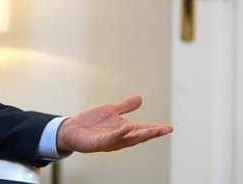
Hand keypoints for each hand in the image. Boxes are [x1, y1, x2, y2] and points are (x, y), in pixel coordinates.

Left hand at [57, 96, 172, 152]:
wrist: (72, 128)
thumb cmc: (91, 121)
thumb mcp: (111, 110)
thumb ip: (125, 106)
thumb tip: (140, 98)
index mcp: (124, 129)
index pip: (143, 129)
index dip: (156, 128)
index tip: (169, 128)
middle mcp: (120, 137)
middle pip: (140, 136)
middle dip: (153, 133)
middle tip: (166, 130)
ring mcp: (111, 141)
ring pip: (129, 139)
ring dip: (141, 135)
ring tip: (154, 130)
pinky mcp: (100, 143)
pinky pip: (112, 138)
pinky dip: (120, 133)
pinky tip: (127, 127)